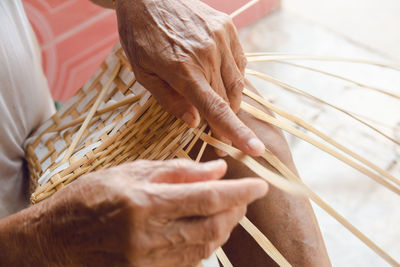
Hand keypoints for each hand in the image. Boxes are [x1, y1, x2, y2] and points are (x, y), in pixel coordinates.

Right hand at [0, 159, 266, 265]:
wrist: (53, 241)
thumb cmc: (87, 198)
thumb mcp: (129, 172)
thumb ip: (177, 171)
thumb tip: (217, 169)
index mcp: (145, 203)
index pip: (208, 197)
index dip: (240, 192)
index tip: (261, 185)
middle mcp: (149, 237)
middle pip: (213, 226)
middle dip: (237, 210)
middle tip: (245, 195)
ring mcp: (148, 261)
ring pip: (205, 247)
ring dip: (225, 227)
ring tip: (230, 209)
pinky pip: (189, 261)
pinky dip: (206, 243)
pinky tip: (208, 228)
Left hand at [115, 0, 265, 156]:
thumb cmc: (140, 36)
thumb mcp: (143, 73)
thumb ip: (170, 100)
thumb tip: (195, 123)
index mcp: (183, 70)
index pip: (216, 109)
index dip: (236, 133)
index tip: (255, 150)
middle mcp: (207, 54)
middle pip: (227, 99)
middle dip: (225, 120)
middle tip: (215, 129)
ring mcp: (220, 38)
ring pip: (237, 83)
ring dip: (230, 100)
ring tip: (213, 99)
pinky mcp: (227, 28)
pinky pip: (239, 63)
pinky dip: (232, 77)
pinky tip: (218, 77)